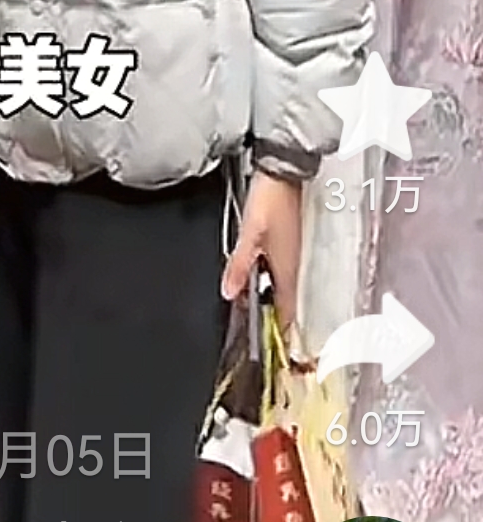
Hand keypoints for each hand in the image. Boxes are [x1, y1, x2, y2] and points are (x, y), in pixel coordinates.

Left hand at [222, 170, 302, 330]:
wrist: (283, 173)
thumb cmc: (269, 201)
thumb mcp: (250, 235)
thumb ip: (239, 265)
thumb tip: (229, 293)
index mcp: (286, 268)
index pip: (285, 309)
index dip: (278, 330)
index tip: (269, 349)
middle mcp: (292, 265)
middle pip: (281, 300)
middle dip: (268, 316)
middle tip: (251, 330)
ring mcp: (290, 254)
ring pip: (277, 285)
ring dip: (265, 298)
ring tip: (245, 308)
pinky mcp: (285, 243)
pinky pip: (276, 271)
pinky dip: (265, 280)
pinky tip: (251, 277)